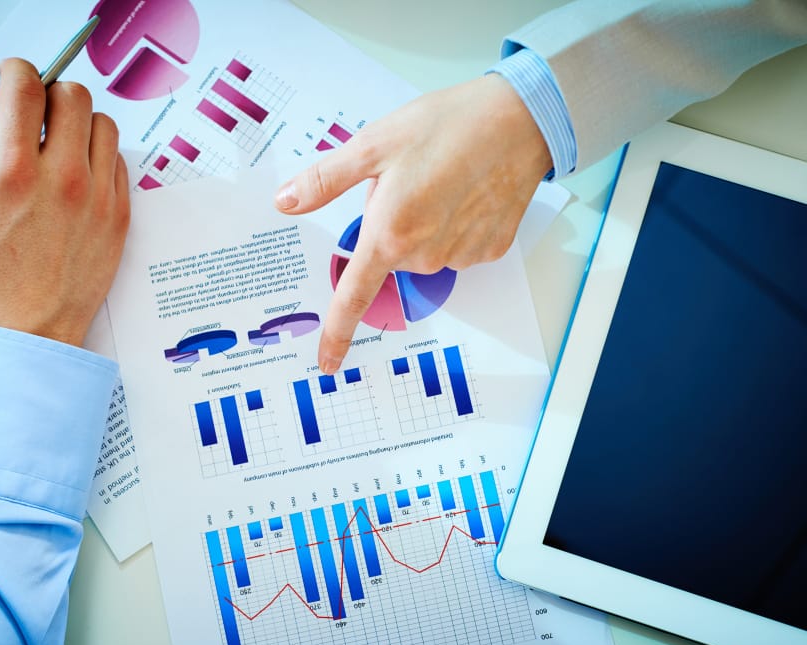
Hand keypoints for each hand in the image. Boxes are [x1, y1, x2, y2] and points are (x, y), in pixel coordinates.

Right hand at [0, 58, 129, 346]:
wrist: (31, 330)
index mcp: (13, 172)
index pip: (26, 87)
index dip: (16, 72)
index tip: (11, 79)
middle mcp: (63, 177)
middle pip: (73, 96)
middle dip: (50, 94)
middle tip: (36, 115)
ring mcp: (98, 196)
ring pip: (103, 124)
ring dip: (81, 123)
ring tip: (60, 145)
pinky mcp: (120, 215)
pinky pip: (120, 161)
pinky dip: (101, 157)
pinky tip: (80, 175)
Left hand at [275, 74, 550, 373]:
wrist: (521, 119)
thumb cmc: (447, 125)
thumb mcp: (374, 144)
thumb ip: (325, 180)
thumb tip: (286, 202)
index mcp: (390, 234)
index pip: (354, 297)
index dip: (337, 333)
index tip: (327, 363)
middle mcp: (426, 255)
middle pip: (389, 258)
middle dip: (388, 226)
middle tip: (407, 181)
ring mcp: (462, 256)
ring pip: (424, 253)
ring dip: (422, 225)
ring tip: (441, 179)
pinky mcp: (490, 250)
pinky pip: (457, 248)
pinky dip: (455, 225)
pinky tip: (467, 191)